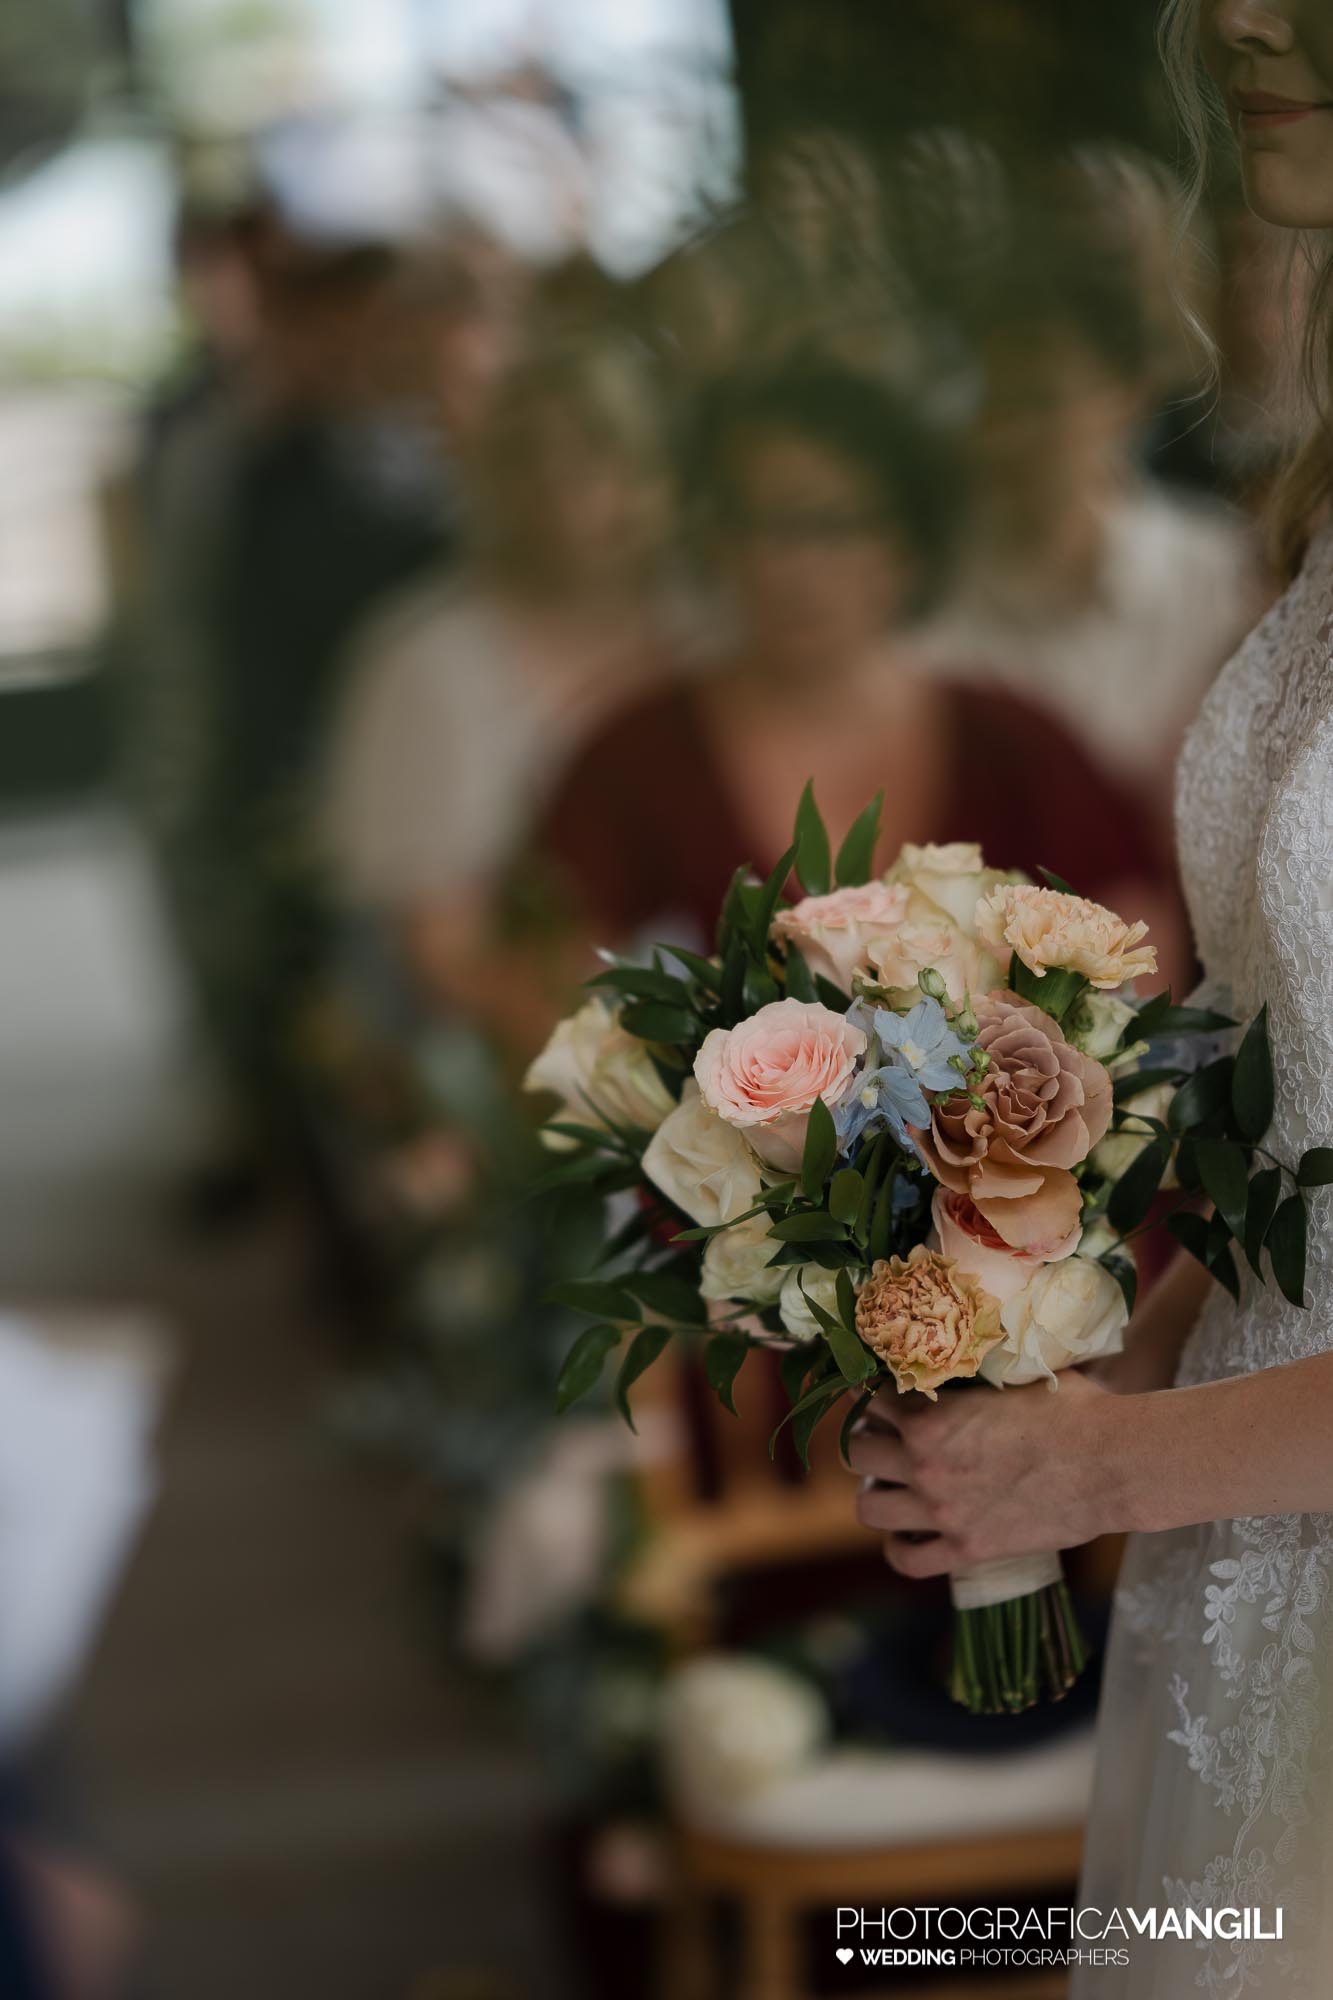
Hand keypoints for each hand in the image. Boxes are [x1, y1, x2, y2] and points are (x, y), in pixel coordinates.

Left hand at [847, 1370, 1119, 1577]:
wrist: (1113, 1463)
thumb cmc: (1074, 1408)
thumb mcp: (1018, 1372)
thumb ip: (979, 1366)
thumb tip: (971, 1341)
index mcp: (931, 1416)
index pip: (871, 1400)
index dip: (876, 1395)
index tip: (887, 1397)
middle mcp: (925, 1464)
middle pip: (858, 1453)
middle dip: (870, 1442)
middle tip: (889, 1441)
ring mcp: (942, 1511)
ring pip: (869, 1507)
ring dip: (876, 1492)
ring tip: (895, 1485)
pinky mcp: (967, 1549)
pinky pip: (906, 1560)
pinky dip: (899, 1548)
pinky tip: (907, 1535)